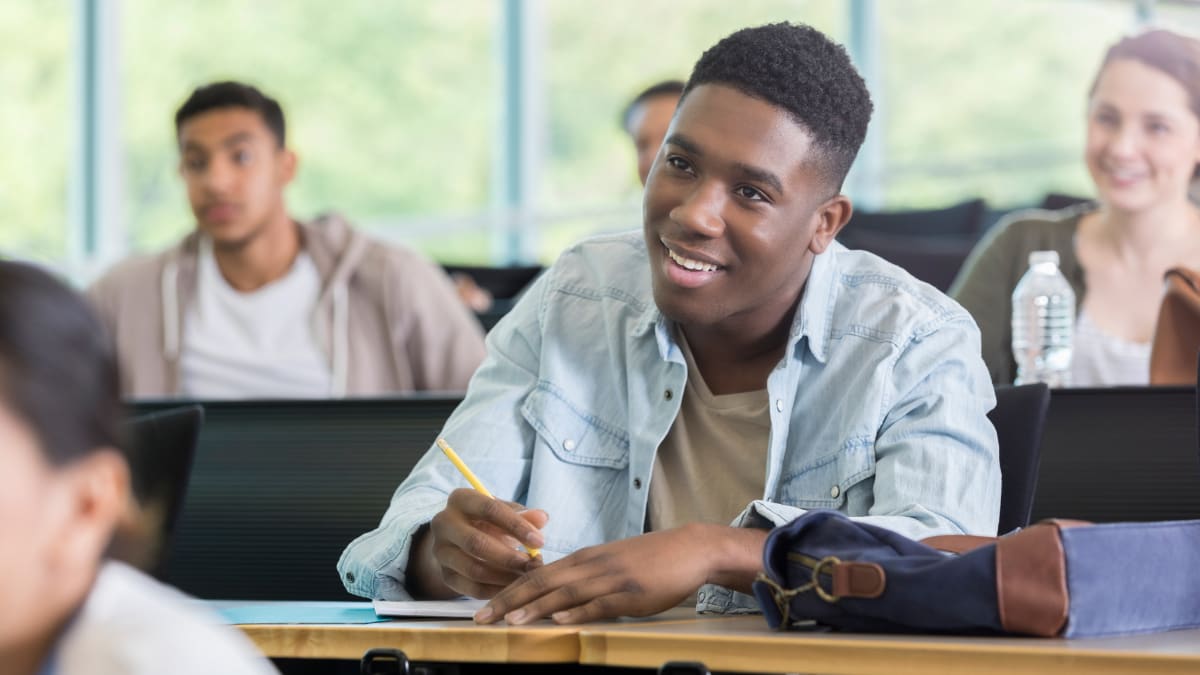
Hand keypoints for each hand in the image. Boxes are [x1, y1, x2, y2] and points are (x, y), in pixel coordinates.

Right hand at [421, 488, 547, 598]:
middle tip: (534, 565)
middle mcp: (443, 523)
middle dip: (509, 557)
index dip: (516, 526)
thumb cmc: (490, 522)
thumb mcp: (505, 513)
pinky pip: (472, 588)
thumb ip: (524, 516)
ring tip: (527, 578)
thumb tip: (542, 518)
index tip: (540, 541)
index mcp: (460, 499)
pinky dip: (496, 591)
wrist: (461, 540)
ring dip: (505, 577)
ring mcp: (440, 551)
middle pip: (476, 543)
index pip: (489, 509)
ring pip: (474, 569)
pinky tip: (515, 588)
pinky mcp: (445, 575)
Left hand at [475, 524, 765, 624]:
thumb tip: (556, 595)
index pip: (538, 573)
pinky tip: (560, 619)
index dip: (508, 590)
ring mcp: (612, 579)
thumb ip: (585, 576)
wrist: (690, 549)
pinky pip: (600, 604)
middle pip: (543, 582)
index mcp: (585, 558)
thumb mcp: (612, 563)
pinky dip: (578, 612)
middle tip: (481, 616)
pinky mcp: (632, 594)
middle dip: (509, 599)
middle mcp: (593, 565)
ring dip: (535, 607)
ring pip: (565, 593)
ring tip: (510, 620)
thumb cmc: (650, 559)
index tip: (484, 605)